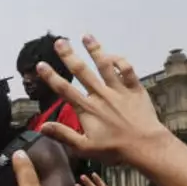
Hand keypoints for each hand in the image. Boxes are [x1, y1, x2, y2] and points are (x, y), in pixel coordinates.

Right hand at [37, 36, 171, 165]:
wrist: (145, 146)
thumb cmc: (115, 150)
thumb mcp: (85, 148)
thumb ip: (64, 135)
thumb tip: (42, 127)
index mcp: (87, 109)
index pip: (64, 90)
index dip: (51, 77)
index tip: (41, 64)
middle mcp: (101, 95)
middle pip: (82, 71)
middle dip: (69, 55)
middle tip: (59, 41)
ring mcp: (119, 90)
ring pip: (104, 65)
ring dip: (94, 49)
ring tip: (86, 36)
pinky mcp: (135, 89)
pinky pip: (127, 70)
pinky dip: (120, 61)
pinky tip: (113, 55)